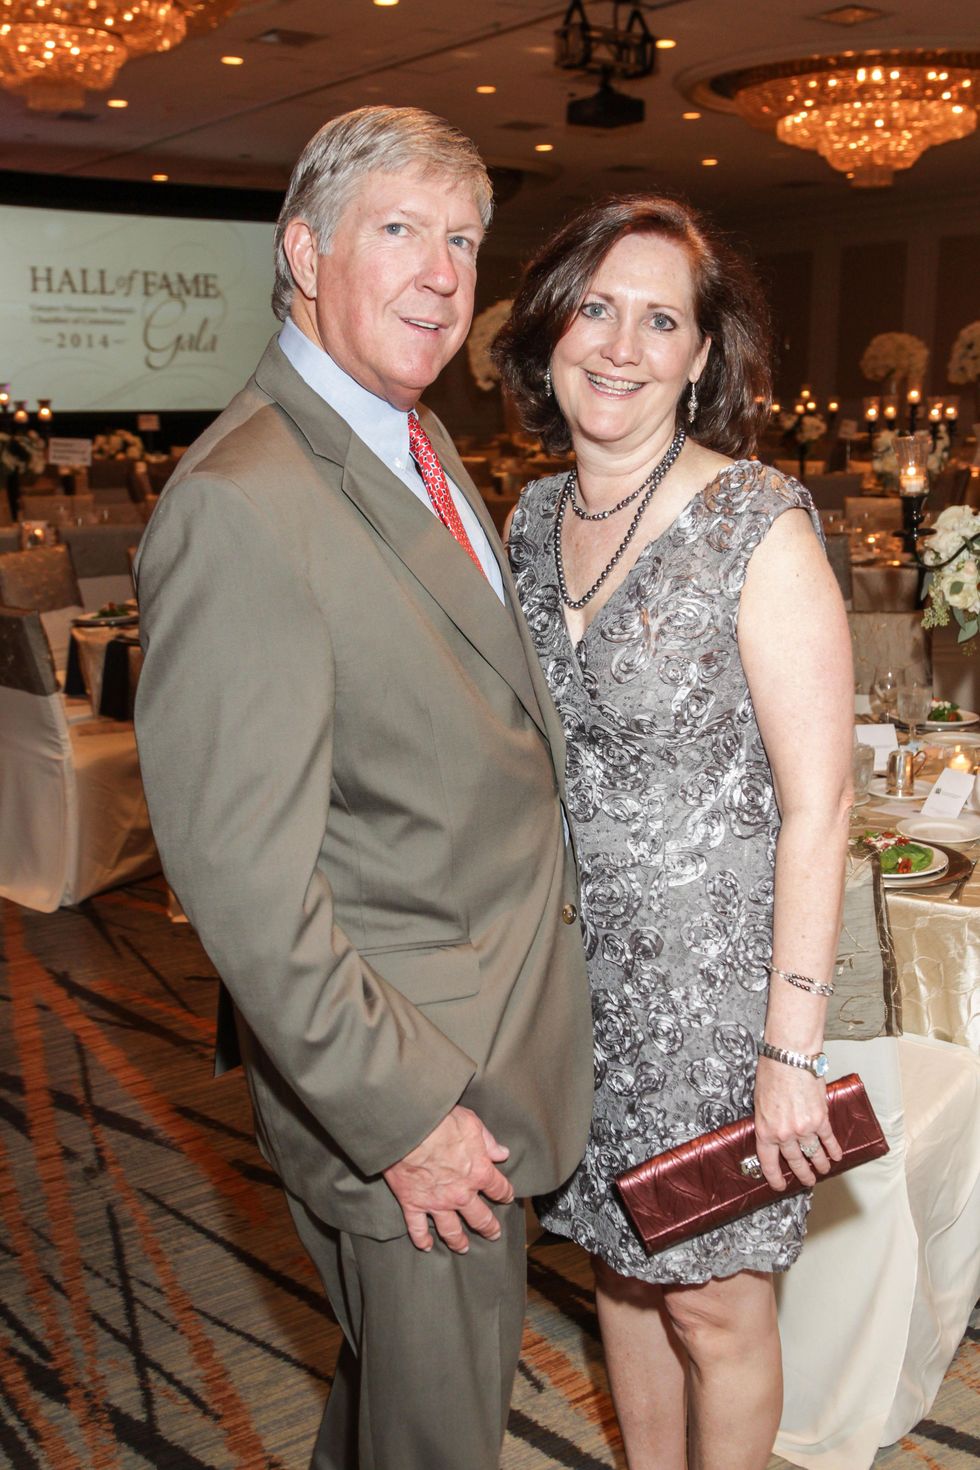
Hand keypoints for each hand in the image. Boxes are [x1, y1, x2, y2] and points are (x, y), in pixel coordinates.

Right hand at [382, 1105, 513, 1253]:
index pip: (499, 1189)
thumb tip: (502, 1153)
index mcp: (479, 1173)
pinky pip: (418, 1228)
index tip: (506, 1197)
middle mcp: (461, 1194)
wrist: (409, 1129)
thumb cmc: (441, 1122)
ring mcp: (436, 1203)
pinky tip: (425, 1246)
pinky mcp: (413, 1204)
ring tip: (464, 1248)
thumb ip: (488, 1142)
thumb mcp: (472, 1124)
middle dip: (489, 1227)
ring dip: (459, 1241)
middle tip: (493, 1234)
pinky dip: (421, 1239)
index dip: (505, 1193)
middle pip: (480, 1218)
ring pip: (451, 1230)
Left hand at [754, 1059, 841, 1189]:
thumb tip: (773, 1130)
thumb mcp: (759, 1101)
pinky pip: (828, 1139)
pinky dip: (833, 1149)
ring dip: (819, 1164)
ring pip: (814, 1153)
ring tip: (822, 1170)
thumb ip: (767, 1120)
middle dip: (801, 1173)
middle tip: (806, 1181)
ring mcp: (805, 1128)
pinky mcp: (821, 1118)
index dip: (774, 1176)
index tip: (779, 1185)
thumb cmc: (772, 1072)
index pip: (769, 1161)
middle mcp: (785, 1133)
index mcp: (766, 1129)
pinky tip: (836, 1155)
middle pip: (795, 1160)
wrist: (790, 1057)